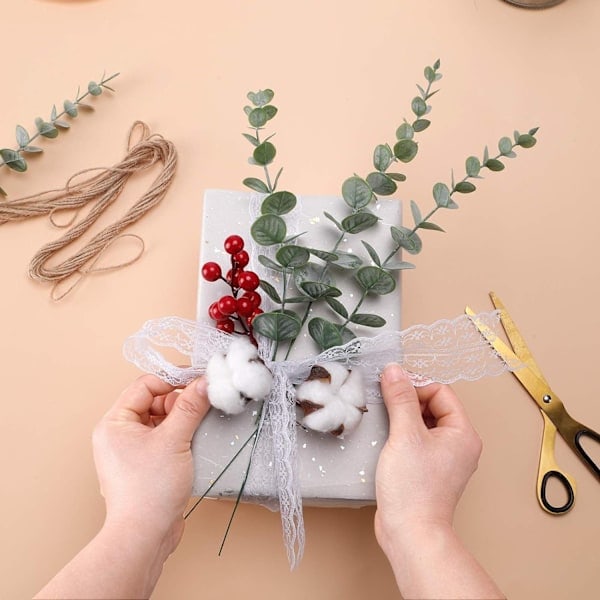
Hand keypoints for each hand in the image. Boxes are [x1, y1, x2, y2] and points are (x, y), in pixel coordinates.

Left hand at [35, 376, 209, 599]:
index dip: (172, 380)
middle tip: (201, 408)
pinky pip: (164, 438)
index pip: (145, 385)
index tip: (198, 380)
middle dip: (179, 403)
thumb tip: (204, 382)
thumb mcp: (174, 440)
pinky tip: (194, 442)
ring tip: (198, 428)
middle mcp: (119, 434)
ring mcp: (132, 450)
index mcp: (114, 422)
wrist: (145, 536)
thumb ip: (190, 407)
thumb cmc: (149, 490)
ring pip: (162, 420)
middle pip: (154, 401)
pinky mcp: (146, 464)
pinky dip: (181, 436)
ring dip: (182, 420)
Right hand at [374, 363, 481, 549]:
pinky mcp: (428, 470)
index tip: (392, 388)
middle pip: (432, 406)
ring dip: (402, 418)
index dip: (416, 386)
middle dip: (407, 402)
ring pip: (422, 424)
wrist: (410, 533)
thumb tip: (395, 370)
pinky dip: (401, 435)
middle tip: (386, 405)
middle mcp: (458, 445)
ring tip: (385, 424)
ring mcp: (443, 459)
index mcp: (463, 433)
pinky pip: (416, 441)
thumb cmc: (414, 488)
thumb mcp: (405, 434)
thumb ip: (400, 398)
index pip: (441, 392)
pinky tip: (386, 440)